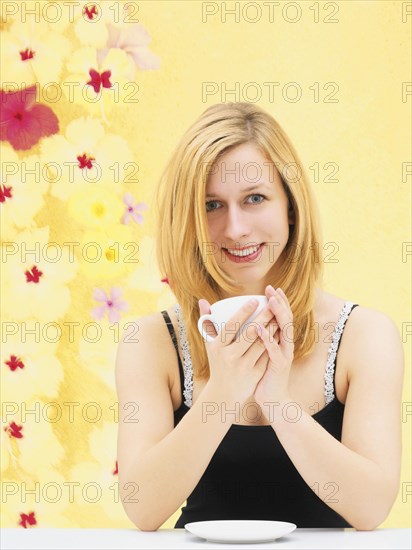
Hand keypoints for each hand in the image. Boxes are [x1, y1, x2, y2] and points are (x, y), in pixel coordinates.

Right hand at [198, 298, 269, 405]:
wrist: (223, 394)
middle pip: (251, 332)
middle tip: (273, 304)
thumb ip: (206, 322)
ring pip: (262, 343)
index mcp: (218, 347)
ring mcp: (243, 367)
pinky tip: (280, 333)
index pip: (232, 325)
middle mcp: (229, 357)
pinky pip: (267, 355)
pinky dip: (274, 342)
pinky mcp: (255, 375)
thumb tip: (203, 300)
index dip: (244, 311)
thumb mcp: (209, 345)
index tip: (255, 300)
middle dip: (264, 316)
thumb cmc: (217, 363)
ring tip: (279, 315)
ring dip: (273, 328)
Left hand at [254, 287, 293, 408]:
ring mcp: (284, 354)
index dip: (279, 302)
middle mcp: (285, 344)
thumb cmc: (262, 374)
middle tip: (272, 289)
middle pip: (286, 319)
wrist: (272, 399)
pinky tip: (259, 328)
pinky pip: (274, 350)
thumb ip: (255, 337)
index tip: (270, 288)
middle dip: (280, 303)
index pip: (282, 316)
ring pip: (285, 331)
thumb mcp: (259, 352)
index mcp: (281, 340)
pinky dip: (268, 338)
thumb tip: (246, 322)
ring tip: (271, 302)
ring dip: (278, 315)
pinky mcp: (279, 366)